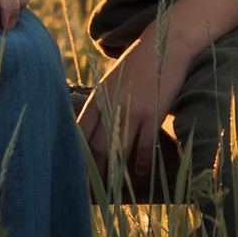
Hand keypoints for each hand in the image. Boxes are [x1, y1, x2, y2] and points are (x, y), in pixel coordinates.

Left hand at [80, 28, 196, 179]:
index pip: (79, 132)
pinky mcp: (152, 113)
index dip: (76, 154)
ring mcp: (132, 110)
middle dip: (92, 170)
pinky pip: (144, 145)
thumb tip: (92, 129)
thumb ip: (102, 104)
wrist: (164, 46)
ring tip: (111, 188)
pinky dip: (141, 162)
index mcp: (98, 97)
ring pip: (118, 149)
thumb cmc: (137, 64)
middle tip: (90, 190)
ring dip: (114, 171)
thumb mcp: (111, 81)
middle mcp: (112, 106)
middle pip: (97, 146)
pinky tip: (140, 172)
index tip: (72, 172)